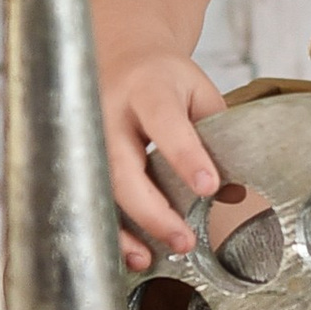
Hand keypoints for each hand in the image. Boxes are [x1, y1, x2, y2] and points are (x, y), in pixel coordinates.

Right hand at [104, 50, 227, 269]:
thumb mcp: (197, 88)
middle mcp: (108, 110)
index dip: (187, 156)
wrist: (118, 52)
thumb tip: (233, 192)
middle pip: (122, 166)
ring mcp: (86, 136)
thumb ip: (215, 132)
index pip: (166, 122)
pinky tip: (129, 252)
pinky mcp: (77, 156)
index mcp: (147, 87)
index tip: (209, 187)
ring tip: (149, 258)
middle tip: (184, 241)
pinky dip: (108, 229)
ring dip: (123, 230)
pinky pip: (88, 199)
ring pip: (98, 190)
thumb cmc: (163, 77)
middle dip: (152, 210)